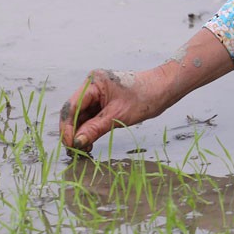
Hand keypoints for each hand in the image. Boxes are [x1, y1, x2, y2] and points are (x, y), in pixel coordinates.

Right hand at [58, 29, 233, 152]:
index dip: (68, 127)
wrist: (165, 89)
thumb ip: (95, 129)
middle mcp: (93, 85)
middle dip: (73, 132)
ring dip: (81, 133)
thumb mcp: (118, 116)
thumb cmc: (145, 98)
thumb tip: (77, 143)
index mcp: (94, 82)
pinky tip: (90, 143)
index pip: (72, 107)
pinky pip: (91, 116)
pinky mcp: (104, 101)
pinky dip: (89, 130)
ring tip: (84, 150)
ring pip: (82, 116)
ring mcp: (98, 93)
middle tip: (75, 151)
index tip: (70, 145)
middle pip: (74, 111)